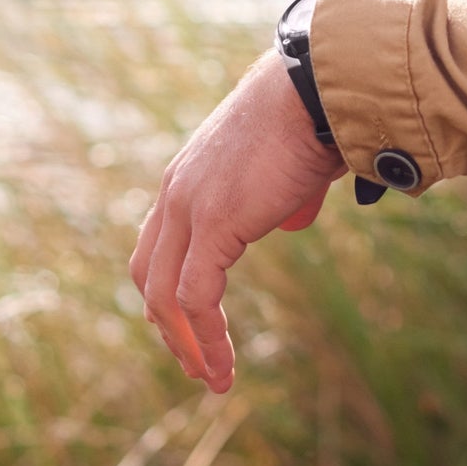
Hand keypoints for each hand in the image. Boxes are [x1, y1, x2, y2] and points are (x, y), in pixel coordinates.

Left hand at [130, 51, 346, 393]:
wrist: (317, 87)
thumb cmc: (316, 115)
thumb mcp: (293, 162)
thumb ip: (285, 195)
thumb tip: (293, 223)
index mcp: (189, 175)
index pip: (159, 244)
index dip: (170, 288)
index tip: (191, 323)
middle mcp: (176, 193)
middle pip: (149, 275)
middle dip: (167, 324)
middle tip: (192, 362)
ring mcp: (188, 208)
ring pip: (164, 296)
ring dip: (184, 343)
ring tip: (208, 378)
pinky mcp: (213, 224)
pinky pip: (196, 299)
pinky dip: (206, 338)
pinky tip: (223, 365)